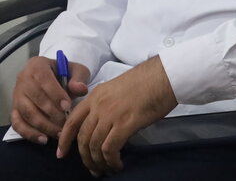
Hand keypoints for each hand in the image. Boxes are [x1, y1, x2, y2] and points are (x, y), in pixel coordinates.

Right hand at [10, 55, 89, 143]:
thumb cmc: (67, 74)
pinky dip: (29, 133)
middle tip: (66, 124)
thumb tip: (79, 89)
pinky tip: (43, 139)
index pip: (43, 79)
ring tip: (59, 134)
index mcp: (37, 65)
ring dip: (43, 126)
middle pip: (34, 98)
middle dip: (51, 113)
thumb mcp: (77, 70)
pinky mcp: (14, 110)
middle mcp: (23, 79)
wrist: (56, 78)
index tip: (67, 106)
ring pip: (26, 113)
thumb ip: (79, 78)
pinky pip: (17, 123)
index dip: (55, 94)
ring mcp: (17, 95)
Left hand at [57, 56, 177, 175]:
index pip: (71, 121)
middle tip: (92, 168)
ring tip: (106, 169)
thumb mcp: (119, 87)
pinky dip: (111, 161)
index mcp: (95, 95)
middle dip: (85, 157)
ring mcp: (111, 115)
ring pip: (94, 146)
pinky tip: (118, 164)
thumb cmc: (149, 79)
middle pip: (82, 138)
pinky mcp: (125, 124)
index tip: (61, 153)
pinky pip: (110, 149)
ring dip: (98, 162)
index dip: (64, 140)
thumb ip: (107, 103)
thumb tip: (107, 123)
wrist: (166, 75)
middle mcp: (98, 106)